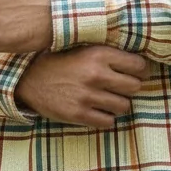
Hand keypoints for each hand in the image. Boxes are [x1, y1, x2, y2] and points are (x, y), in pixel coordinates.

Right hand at [15, 46, 149, 129]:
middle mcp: (96, 74)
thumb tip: (142, 63)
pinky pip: (108, 122)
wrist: (29, 78)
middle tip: (122, 87)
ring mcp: (87, 96)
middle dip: (131, 87)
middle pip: (135, 87)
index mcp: (99, 54)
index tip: (137, 73)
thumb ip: (110, 54)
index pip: (139, 66)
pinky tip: (97, 109)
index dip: (141, 70)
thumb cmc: (61, 61)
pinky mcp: (78, 114)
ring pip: (124, 106)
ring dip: (119, 103)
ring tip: (108, 98)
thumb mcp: (85, 48)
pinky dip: (106, 117)